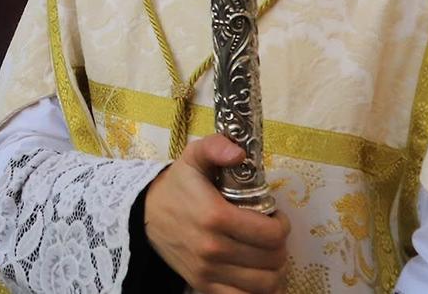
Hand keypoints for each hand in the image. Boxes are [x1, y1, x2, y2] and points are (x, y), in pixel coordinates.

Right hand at [142, 135, 289, 292]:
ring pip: (265, 284)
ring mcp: (208, 272)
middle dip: (280, 247)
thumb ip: (216, 147)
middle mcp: (212, 248)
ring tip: (266, 255)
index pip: (271, 234)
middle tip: (271, 235)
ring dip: (274, 271)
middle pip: (272, 260)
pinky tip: (257, 275)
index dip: (282, 225)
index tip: (275, 217)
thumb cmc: (178, 186)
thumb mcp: (194, 156)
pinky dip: (258, 292)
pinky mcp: (202, 286)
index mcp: (215, 216)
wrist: (145, 215)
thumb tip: (238, 153)